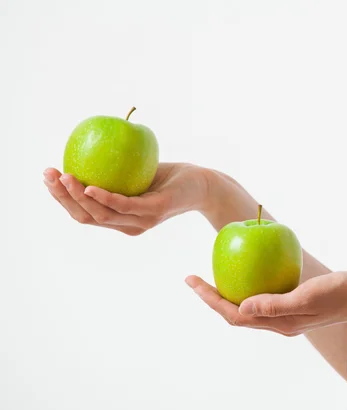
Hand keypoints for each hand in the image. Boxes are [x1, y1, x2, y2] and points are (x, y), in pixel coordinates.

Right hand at [43, 163, 210, 235]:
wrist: (202, 183)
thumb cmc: (167, 177)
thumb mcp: (134, 173)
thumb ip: (112, 171)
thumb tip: (82, 149)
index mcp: (120, 219)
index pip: (83, 214)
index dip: (61, 199)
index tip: (47, 178)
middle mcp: (128, 225)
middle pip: (86, 217)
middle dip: (62, 197)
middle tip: (47, 175)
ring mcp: (141, 221)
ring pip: (101, 215)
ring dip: (77, 197)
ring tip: (63, 176)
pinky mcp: (155, 211)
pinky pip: (125, 206)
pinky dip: (105, 198)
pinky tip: (90, 187)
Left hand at [185, 271, 346, 336]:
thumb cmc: (338, 294)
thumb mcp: (307, 297)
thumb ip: (275, 304)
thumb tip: (242, 306)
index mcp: (279, 324)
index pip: (235, 315)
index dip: (211, 300)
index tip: (193, 281)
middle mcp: (278, 321)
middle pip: (236, 312)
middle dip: (213, 297)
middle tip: (193, 278)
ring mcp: (286, 312)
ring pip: (249, 304)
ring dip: (229, 292)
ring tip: (213, 274)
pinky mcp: (293, 301)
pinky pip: (264, 293)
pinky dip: (251, 282)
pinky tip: (248, 267)